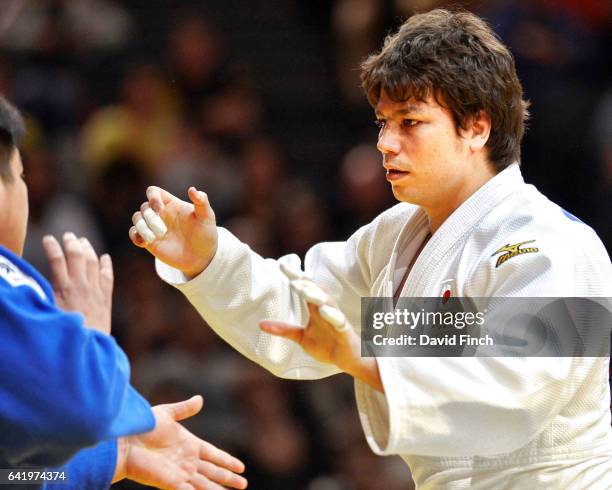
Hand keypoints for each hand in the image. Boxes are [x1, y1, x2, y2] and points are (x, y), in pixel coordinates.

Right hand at [42, 233, 112, 333]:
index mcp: (63, 288)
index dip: (52, 246)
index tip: (47, 238)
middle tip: (68, 235)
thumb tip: (35, 283)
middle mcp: (80, 285)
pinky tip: (105, 257)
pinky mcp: (105, 298)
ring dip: (88, 249)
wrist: (88, 347)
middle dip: (72, 242)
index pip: (56, 259)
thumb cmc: (63, 332)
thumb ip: (44, 295)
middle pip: (77, 256)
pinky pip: (108, 276)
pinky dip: (106, 265)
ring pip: (93, 262)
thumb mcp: (48, 312)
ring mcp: (95, 290)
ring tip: (83, 241)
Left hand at [113, 395, 246, 489]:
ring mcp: (180, 473)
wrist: (125, 440)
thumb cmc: (142, 426)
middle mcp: (187, 460)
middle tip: (243, 485)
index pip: (213, 454)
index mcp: (188, 444)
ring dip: (219, 489)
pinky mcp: (172, 483)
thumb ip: (184, 409)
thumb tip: (200, 399)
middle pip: (213, 471)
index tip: (241, 467)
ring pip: (205, 484)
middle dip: (228, 478)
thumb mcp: (166, 414)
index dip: (226, 460)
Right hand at [129, 186, 217, 277]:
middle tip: (163, 231)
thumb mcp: (207, 217)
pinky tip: (145, 243)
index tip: (159, 208)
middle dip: (150, 217)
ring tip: (154, 238)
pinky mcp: (149, 240)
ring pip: (137, 218)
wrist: (201, 257)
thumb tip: (192, 189)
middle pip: (144, 207)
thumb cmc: (205, 234)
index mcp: (172, 204)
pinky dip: (135, 236)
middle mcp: (161, 214)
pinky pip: (134, 233)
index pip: (153, 192)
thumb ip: (201, 202)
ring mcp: (154, 227)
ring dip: (142, 227)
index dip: (152, 196)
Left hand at [259, 276, 382, 392]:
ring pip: (326, 301)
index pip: (304, 287)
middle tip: (290, 278)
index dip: (294, 276)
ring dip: (314, 294)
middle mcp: (325, 309)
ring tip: (301, 289)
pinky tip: (322, 310)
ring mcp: (336, 318)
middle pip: (315, 290)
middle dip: (303, 283)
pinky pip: (339, 320)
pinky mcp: (344, 330)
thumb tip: (260, 324)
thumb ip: (283, 329)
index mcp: (315, 308)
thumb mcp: (301, 337)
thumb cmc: (327, 345)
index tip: (281, 265)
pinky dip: (332, 315)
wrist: (348, 361)